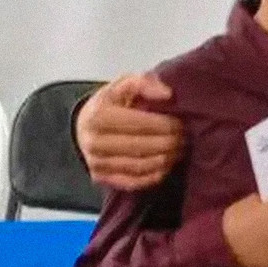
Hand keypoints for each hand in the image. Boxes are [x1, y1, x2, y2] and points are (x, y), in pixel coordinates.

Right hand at [75, 73, 182, 189]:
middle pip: (143, 147)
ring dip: (166, 159)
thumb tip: (167, 94)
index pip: (142, 124)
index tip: (181, 122)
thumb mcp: (122, 84)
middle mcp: (95, 142)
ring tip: (179, 149)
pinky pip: (134, 182)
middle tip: (184, 137)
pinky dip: (155, 175)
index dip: (167, 124)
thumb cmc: (109, 104)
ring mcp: (97, 163)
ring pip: (141, 166)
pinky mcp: (101, 179)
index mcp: (99, 116)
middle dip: (169, 143)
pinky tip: (166, 165)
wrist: (83, 126)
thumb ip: (145, 83)